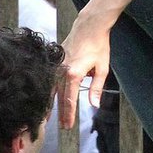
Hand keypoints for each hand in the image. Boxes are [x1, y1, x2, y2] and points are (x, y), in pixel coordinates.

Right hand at [59, 8, 113, 128]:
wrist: (89, 26)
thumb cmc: (98, 45)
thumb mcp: (102, 68)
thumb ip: (96, 87)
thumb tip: (94, 104)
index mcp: (74, 74)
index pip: (70, 99)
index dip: (69, 114)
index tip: (67, 126)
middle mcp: (62, 70)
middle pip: (60, 97)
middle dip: (61, 112)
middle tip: (62, 126)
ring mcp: (58, 64)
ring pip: (53, 88)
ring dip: (53, 103)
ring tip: (50, 116)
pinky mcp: (56, 59)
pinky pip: (52, 78)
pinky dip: (51, 90)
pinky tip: (50, 96)